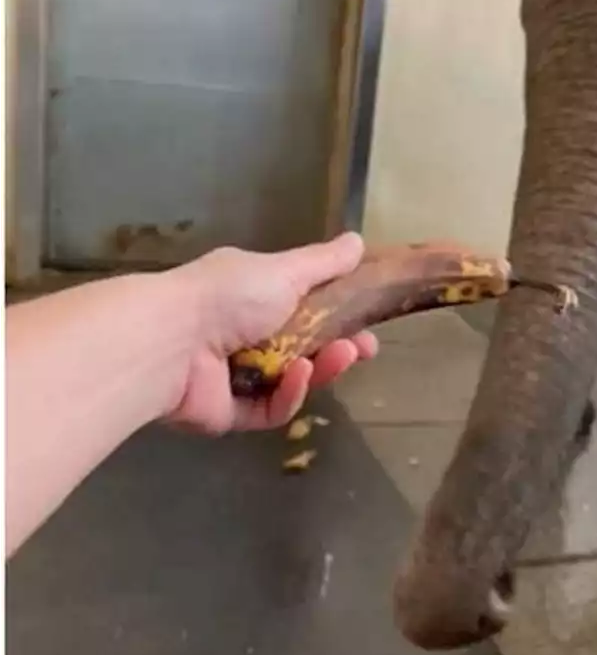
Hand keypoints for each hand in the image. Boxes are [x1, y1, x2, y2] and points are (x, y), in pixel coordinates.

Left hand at [165, 232, 379, 433]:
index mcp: (253, 296)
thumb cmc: (228, 295)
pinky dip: (289, 393)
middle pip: (304, 349)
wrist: (170, 341)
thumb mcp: (284, 271)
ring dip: (322, 368)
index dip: (340, 316)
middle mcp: (243, 335)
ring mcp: (235, 377)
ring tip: (341, 356)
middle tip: (363, 349)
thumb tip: (357, 241)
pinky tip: (301, 376)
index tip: (368, 322)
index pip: (305, 309)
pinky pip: (270, 409)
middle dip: (338, 349)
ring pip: (292, 381)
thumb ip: (323, 263)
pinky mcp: (229, 414)